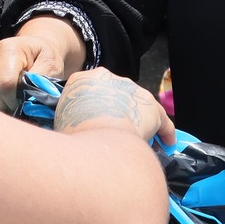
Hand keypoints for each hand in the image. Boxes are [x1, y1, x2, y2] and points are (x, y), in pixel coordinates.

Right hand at [0, 17, 87, 110]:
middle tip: (22, 102)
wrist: (28, 50)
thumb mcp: (51, 64)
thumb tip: (29, 99)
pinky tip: (0, 100)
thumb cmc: (41, 59)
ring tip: (11, 98)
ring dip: (0, 108)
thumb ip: (42, 80)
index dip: (18, 100)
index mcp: (6, 49)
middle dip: (9, 107)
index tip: (27, 101)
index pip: (5, 85)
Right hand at [52, 67, 174, 145]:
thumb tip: (72, 128)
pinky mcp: (152, 107)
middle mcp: (110, 79)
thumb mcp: (60, 120)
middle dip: (116, 114)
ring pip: (138, 107)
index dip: (92, 108)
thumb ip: (69, 117)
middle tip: (113, 134)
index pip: (88, 91)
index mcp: (83, 79)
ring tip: (140, 142)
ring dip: (140, 123)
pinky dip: (164, 132)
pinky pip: (161, 121)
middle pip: (115, 97)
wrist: (96, 140)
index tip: (93, 121)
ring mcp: (133, 91)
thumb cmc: (73, 134)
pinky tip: (165, 144)